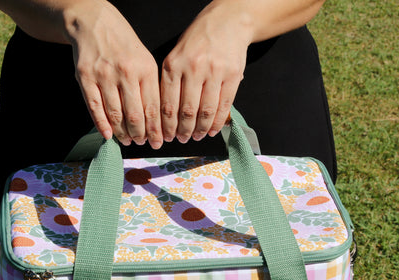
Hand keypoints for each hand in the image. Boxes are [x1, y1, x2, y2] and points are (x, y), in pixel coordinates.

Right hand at [70, 1, 162, 147]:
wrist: (93, 22)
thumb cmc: (123, 45)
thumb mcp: (145, 59)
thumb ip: (150, 87)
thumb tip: (155, 121)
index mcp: (145, 69)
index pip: (153, 108)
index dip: (155, 130)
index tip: (157, 142)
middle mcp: (126, 72)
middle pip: (135, 115)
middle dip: (140, 135)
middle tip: (141, 143)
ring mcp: (104, 75)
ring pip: (115, 114)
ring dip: (122, 133)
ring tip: (127, 140)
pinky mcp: (86, 77)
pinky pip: (95, 107)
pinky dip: (102, 125)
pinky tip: (108, 135)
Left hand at [159, 2, 252, 142]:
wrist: (228, 21)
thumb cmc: (198, 41)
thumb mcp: (176, 55)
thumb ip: (171, 82)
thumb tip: (166, 117)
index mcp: (174, 65)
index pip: (168, 105)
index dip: (167, 127)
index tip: (167, 137)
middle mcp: (194, 68)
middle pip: (187, 112)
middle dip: (184, 131)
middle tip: (183, 139)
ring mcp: (215, 71)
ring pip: (206, 111)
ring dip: (201, 129)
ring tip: (197, 136)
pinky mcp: (233, 75)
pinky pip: (224, 105)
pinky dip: (217, 122)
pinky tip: (212, 129)